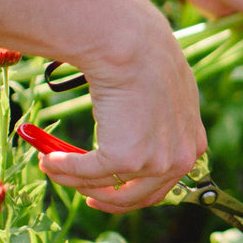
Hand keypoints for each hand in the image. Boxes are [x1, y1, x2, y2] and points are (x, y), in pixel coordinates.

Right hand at [38, 3, 206, 212]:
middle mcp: (181, 158)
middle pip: (140, 196)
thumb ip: (157, 117)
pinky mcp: (127, 159)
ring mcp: (155, 162)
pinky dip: (63, 168)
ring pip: (108, 185)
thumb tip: (131, 127)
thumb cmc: (143, 55)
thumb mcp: (164, 90)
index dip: (135, 191)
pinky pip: (87, 172)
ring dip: (75, 180)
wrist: (130, 43)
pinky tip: (48, 159)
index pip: (166, 182)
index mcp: (193, 142)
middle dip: (108, 198)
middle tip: (87, 195)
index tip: (112, 188)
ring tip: (52, 165)